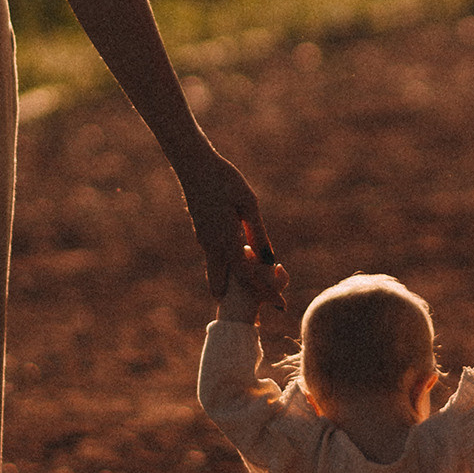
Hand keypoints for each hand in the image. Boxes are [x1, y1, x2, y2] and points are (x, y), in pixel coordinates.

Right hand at [175, 146, 286, 309]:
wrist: (193, 166)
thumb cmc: (225, 179)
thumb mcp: (248, 204)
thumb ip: (258, 233)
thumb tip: (270, 260)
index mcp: (225, 240)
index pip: (247, 277)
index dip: (265, 292)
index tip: (280, 306)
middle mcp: (212, 246)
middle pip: (226, 284)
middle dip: (245, 296)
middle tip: (264, 305)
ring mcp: (204, 241)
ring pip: (221, 271)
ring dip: (238, 279)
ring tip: (260, 285)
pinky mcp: (202, 234)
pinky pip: (218, 257)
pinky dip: (231, 264)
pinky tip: (244, 260)